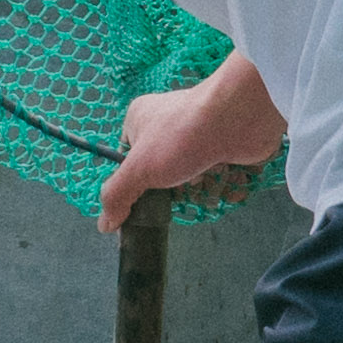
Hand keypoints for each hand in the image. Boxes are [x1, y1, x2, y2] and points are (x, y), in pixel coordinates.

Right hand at [97, 73, 277, 228]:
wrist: (239, 116)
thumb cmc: (180, 137)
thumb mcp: (138, 169)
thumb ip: (117, 197)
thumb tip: (104, 226)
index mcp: (141, 120)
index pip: (129, 160)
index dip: (136, 186)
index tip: (143, 209)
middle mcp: (169, 123)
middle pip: (164, 172)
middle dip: (176, 189)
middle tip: (183, 192)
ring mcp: (200, 132)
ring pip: (194, 174)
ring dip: (203, 188)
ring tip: (209, 183)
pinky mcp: (227, 143)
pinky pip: (221, 172)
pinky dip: (226, 184)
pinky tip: (230, 182)